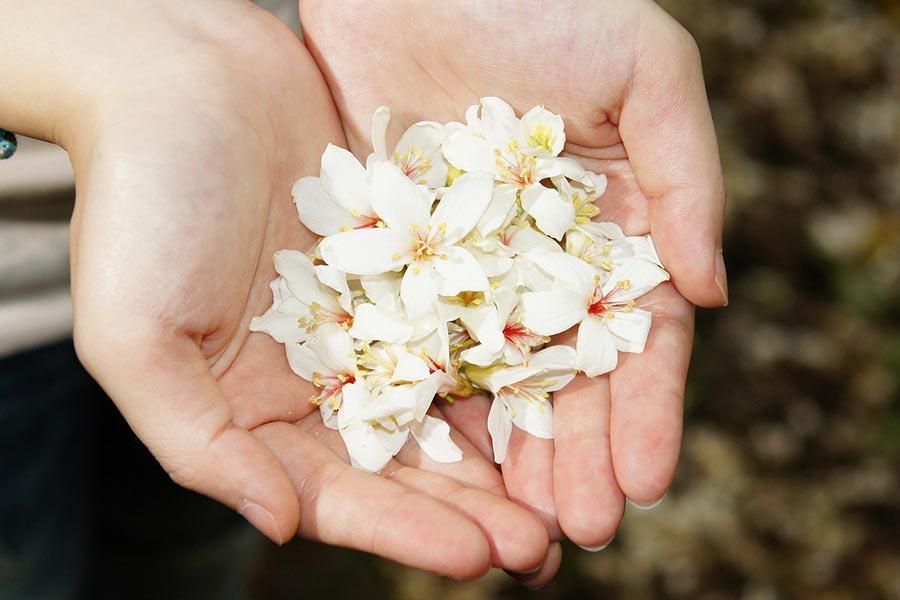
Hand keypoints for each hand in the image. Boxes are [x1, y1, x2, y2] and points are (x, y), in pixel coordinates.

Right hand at [62, 1, 547, 578]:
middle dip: (473, 508)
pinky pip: (466, 316)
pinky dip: (507, 354)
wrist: (183, 75)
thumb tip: (280, 526)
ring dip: (504, 448)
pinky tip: (558, 385)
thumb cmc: (141, 202)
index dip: (407, 531)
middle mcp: (320, 374)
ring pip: (448, 398)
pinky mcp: (408, 258)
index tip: (478, 558)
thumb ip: (198, 443)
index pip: (340, 493)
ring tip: (565, 492)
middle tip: (542, 549)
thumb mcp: (135, 335)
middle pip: (407, 460)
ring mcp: (370, 317)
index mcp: (257, 409)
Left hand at [302, 0, 724, 575]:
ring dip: (502, 456)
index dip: (643, 414)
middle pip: (561, 379)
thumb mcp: (642, 68)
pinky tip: (428, 463)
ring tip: (511, 530)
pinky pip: (408, 340)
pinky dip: (423, 402)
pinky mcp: (393, 258)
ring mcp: (465, 267)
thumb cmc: (540, 1)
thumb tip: (710, 292)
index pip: (636, 341)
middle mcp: (540, 262)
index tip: (642, 482)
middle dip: (572, 458)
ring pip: (486, 378)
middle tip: (575, 533)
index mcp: (611, 229)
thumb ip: (687, 174)